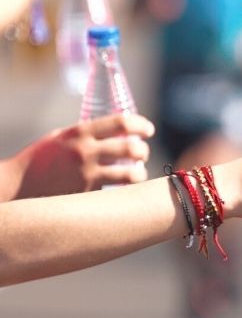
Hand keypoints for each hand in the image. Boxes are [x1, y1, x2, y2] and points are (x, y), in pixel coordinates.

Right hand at [14, 114, 153, 198]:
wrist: (15, 186)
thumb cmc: (39, 159)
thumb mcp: (60, 137)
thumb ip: (86, 134)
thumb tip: (115, 132)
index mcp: (79, 132)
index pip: (121, 122)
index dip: (141, 125)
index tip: (149, 130)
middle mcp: (85, 151)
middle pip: (131, 148)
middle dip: (143, 150)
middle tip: (143, 153)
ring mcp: (86, 174)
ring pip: (130, 174)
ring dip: (140, 173)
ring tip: (139, 173)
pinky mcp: (86, 194)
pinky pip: (116, 192)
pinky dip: (125, 189)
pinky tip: (126, 188)